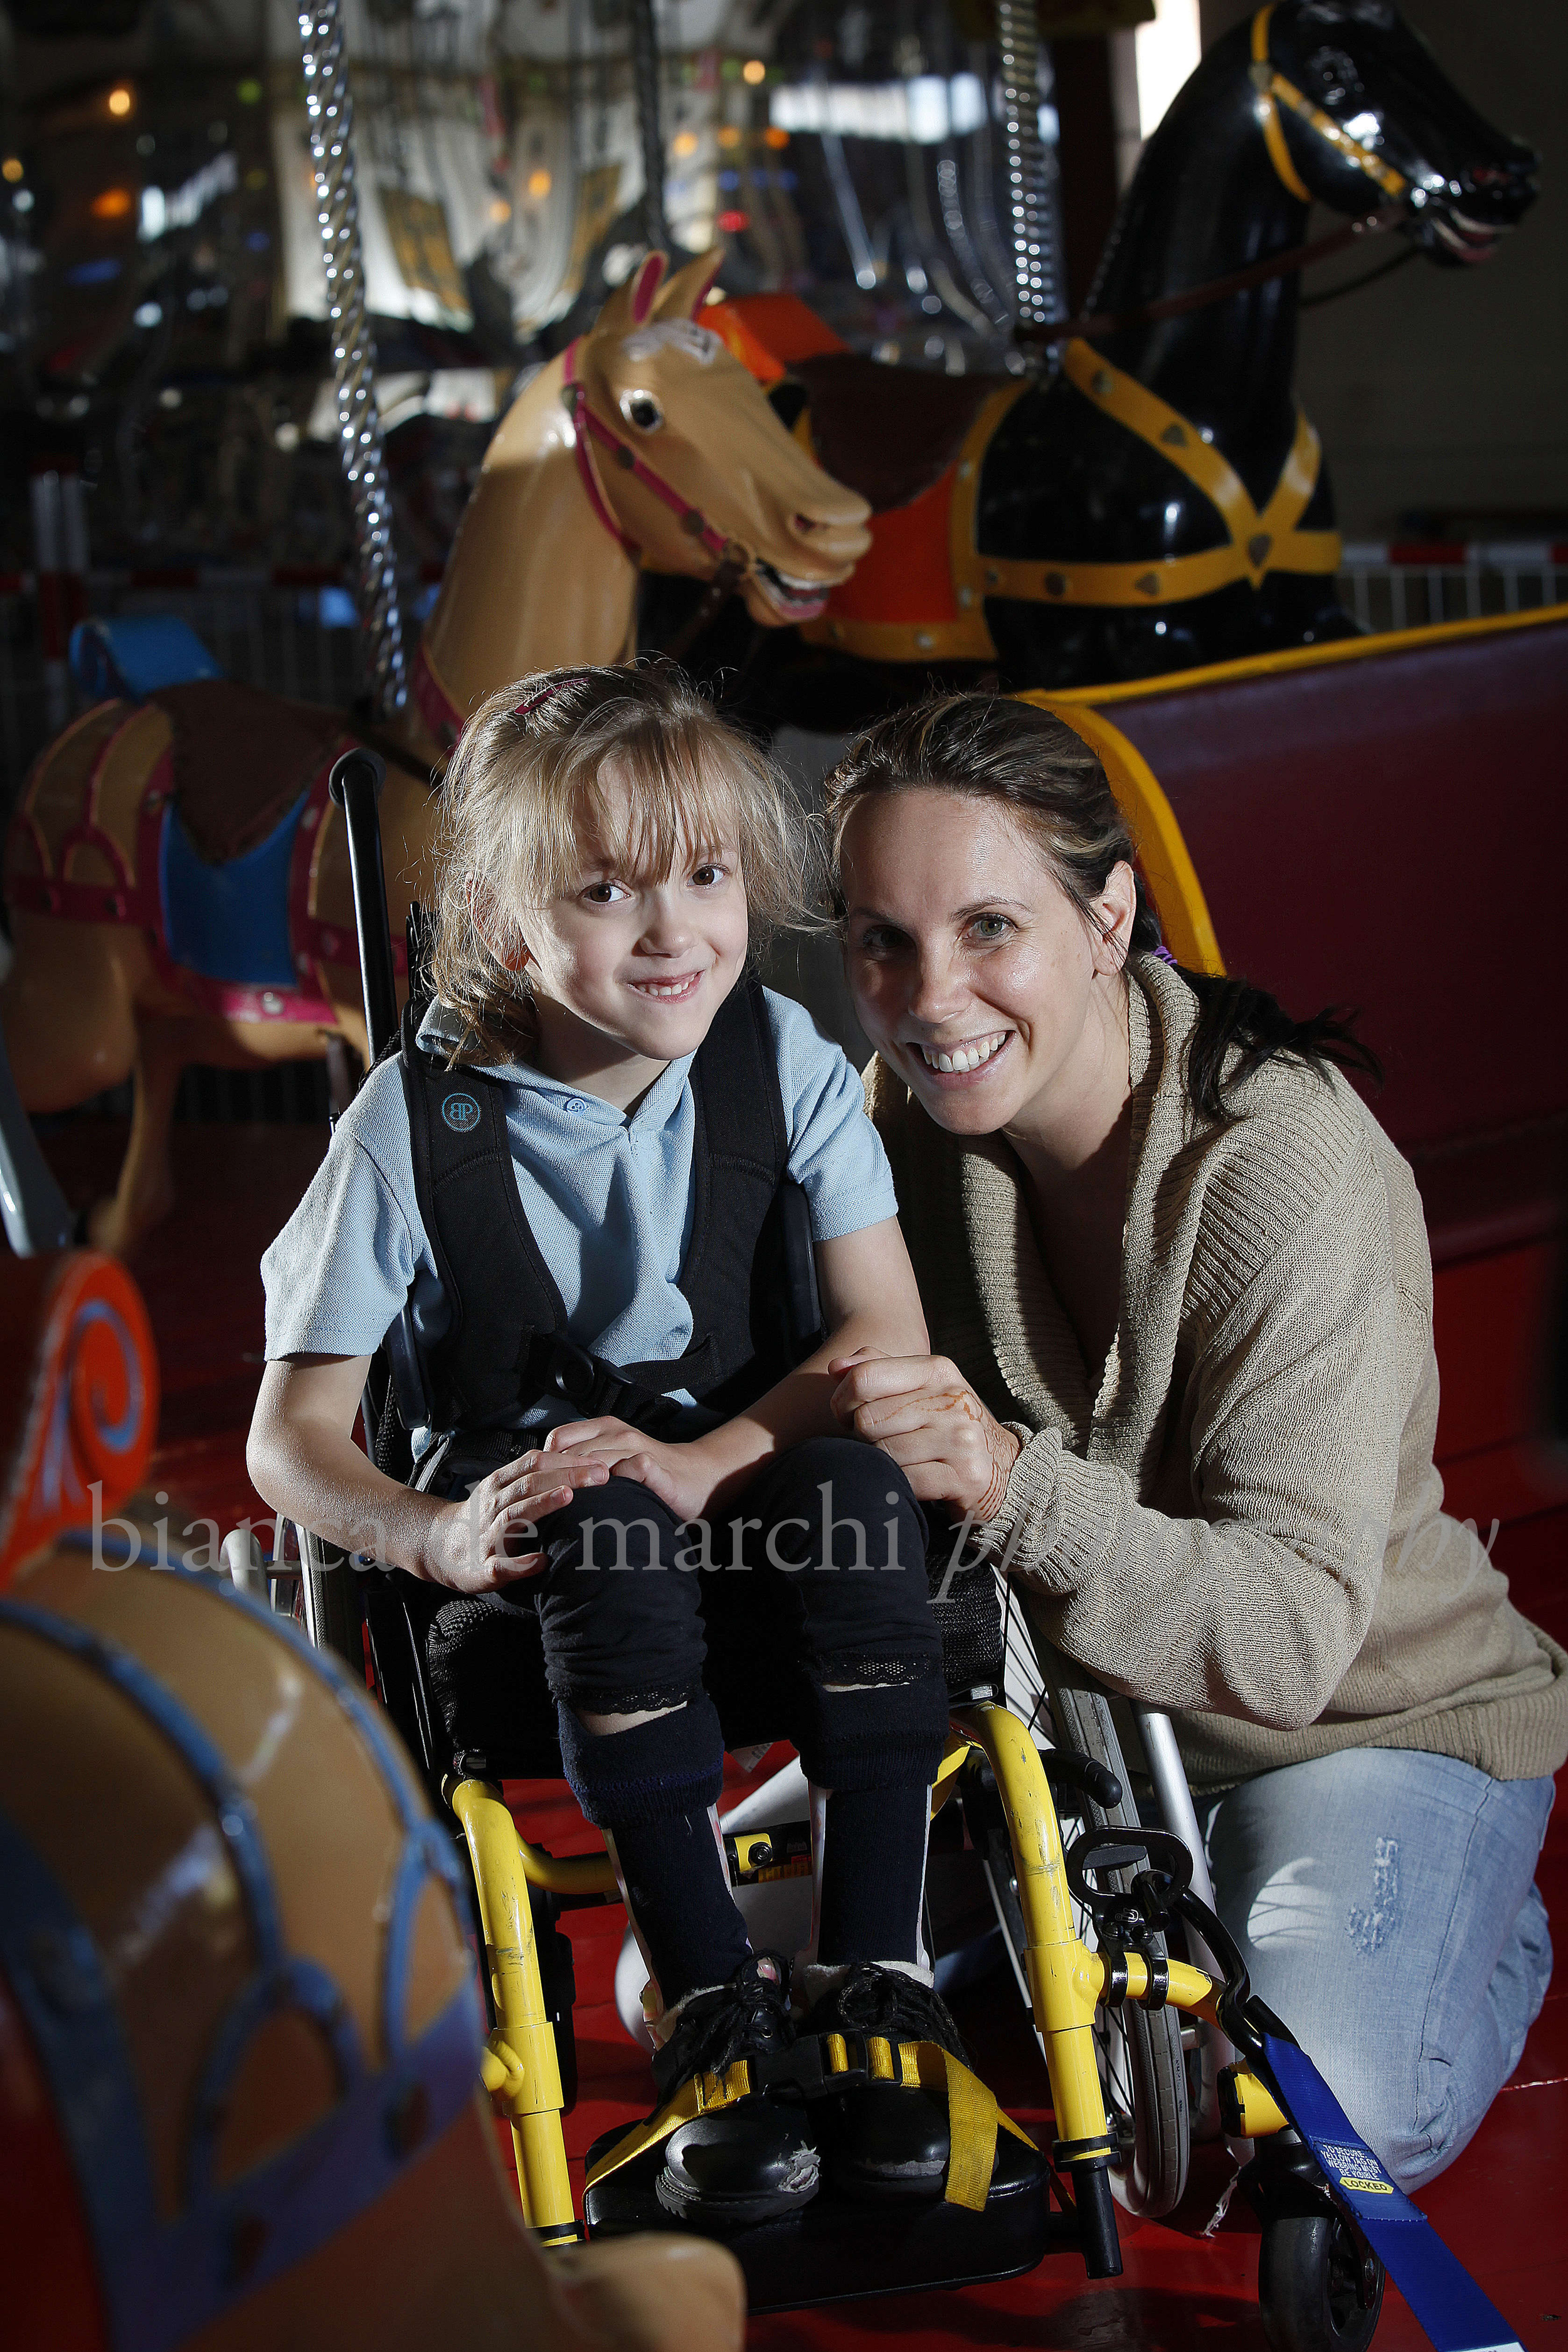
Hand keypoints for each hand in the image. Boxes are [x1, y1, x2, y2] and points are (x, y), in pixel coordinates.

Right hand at [420, 1447, 609, 1591]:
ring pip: (514, 1515)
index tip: (599, 1461)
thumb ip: (533, 1477)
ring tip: (568, 1497)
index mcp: (499, 1484)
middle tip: (600, 1474)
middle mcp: (493, 1505)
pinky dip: (520, 1564)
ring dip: (542, 1504)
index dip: (567, 1459)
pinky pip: (501, 1565)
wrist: (441, 1547)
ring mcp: (488, 1535)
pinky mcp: (484, 1567)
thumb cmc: (483, 1518)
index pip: (534, 1462)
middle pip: (529, 1483)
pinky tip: (541, 1561)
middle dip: (566, 1476)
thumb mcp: (502, 1490)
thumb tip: (579, 1466)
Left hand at [543, 1416, 716, 1522]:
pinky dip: (613, 1487)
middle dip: (556, 1480)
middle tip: (544, 1506)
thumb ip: (586, 1462)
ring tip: (565, 1510)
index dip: (547, 1464)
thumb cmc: (651, 1474)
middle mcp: (618, 1434)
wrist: (697, 1477)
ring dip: (579, 1485)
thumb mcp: (614, 1459)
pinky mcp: (653, 1466)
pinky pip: (629, 1470)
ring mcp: (636, 1447)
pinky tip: (603, 1506)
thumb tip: (546, 1479)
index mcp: (604, 1429)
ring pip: (594, 1461)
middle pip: (572, 1454)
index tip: (541, 1488)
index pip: (559, 1439)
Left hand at [827, 1352, 1021, 1520]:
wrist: (1003, 1467)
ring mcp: (961, 1439)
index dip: (842, 1401)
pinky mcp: (965, 1477)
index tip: (848, 1415)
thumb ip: (877, 1368)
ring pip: (883, 1453)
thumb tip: (836, 1367)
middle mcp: (952, 1400)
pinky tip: (910, 1480)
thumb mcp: (920, 1387)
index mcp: (938, 1371)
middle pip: (867, 1420)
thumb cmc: (946, 1424)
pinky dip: (899, 1485)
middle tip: (877, 1442)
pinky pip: (905, 1482)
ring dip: (881, 1463)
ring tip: (898, 1460)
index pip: (864, 1378)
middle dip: (862, 1437)